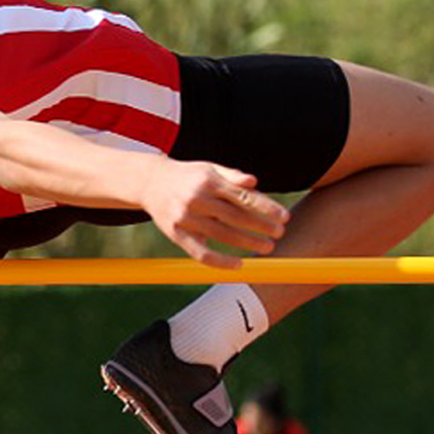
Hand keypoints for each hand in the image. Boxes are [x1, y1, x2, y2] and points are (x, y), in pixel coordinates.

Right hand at [142, 159, 287, 265]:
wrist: (150, 182)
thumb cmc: (187, 176)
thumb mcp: (208, 168)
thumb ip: (232, 175)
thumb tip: (254, 182)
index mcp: (209, 181)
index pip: (244, 197)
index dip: (267, 208)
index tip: (284, 218)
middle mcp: (197, 199)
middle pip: (236, 217)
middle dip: (261, 227)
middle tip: (279, 234)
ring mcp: (186, 218)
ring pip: (223, 236)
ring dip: (248, 244)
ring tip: (267, 247)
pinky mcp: (176, 234)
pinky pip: (201, 253)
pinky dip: (221, 262)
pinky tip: (238, 265)